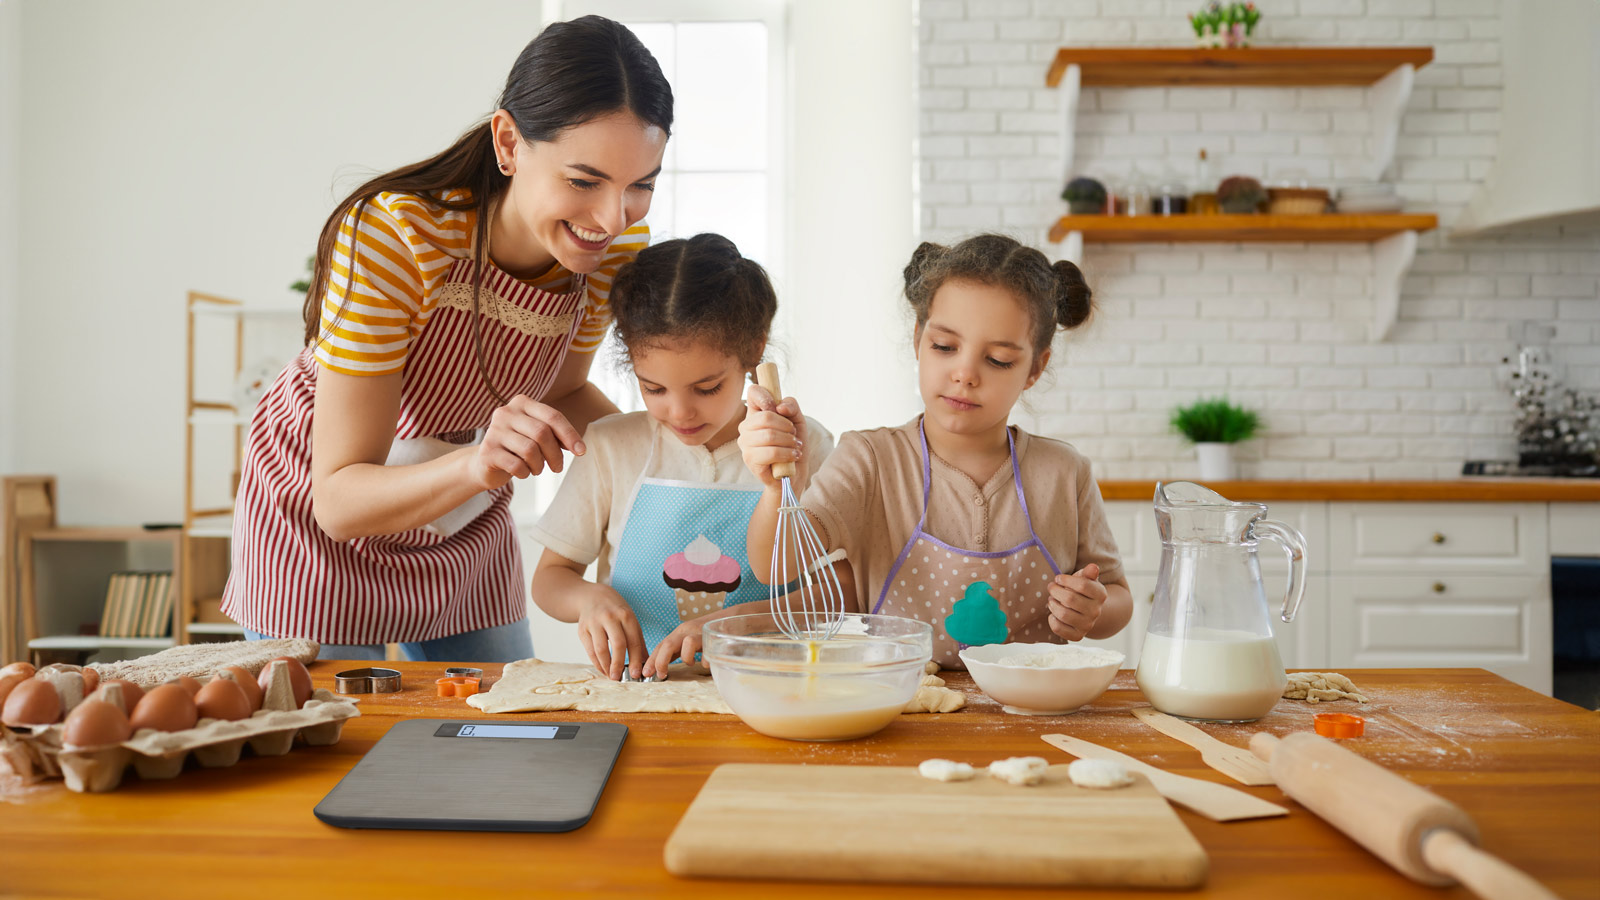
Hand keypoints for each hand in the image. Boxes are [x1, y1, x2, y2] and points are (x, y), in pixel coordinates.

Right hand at [469, 395, 585, 489]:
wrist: (487, 463)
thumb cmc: (519, 447)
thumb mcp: (538, 436)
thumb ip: (556, 435)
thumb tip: (578, 447)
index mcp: (522, 403)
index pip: (552, 416)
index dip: (570, 434)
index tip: (581, 452)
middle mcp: (505, 412)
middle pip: (542, 433)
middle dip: (555, 454)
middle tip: (558, 467)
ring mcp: (494, 431)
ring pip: (530, 450)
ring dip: (539, 465)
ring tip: (537, 469)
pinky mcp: (487, 451)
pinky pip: (516, 465)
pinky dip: (525, 473)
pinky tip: (522, 472)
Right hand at [576, 586, 645, 680]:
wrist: (592, 596)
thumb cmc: (615, 611)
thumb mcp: (629, 620)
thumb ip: (637, 641)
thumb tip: (646, 663)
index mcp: (626, 615)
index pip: (633, 640)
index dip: (636, 659)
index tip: (637, 674)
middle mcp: (610, 617)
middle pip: (618, 644)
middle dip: (620, 664)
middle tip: (621, 678)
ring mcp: (594, 623)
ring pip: (601, 649)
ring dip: (606, 666)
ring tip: (611, 676)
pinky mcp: (582, 629)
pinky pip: (589, 650)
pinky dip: (596, 663)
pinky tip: (603, 669)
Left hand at [642, 616, 713, 678]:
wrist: (735, 618)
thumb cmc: (711, 633)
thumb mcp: (691, 641)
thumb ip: (679, 651)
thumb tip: (663, 667)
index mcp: (680, 632)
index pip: (661, 644)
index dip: (652, 659)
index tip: (645, 673)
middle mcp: (689, 629)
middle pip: (668, 644)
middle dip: (661, 662)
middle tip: (661, 675)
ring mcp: (702, 632)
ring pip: (687, 644)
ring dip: (687, 658)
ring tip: (692, 663)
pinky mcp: (716, 636)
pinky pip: (708, 652)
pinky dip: (706, 661)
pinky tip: (708, 663)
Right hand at [737, 384, 807, 490]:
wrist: (793, 473)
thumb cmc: (792, 445)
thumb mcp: (798, 421)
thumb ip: (792, 406)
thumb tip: (780, 407)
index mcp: (755, 413)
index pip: (753, 392)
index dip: (768, 397)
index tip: (780, 410)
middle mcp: (746, 427)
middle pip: (765, 416)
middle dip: (787, 426)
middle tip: (793, 435)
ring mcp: (745, 444)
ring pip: (769, 435)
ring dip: (789, 441)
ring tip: (795, 447)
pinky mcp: (750, 460)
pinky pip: (771, 452)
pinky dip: (787, 453)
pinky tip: (793, 456)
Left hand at [1046, 563, 1105, 641]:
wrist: (1086, 612)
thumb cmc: (1081, 591)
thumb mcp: (1085, 579)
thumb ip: (1088, 573)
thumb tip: (1093, 567)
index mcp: (1100, 594)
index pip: (1082, 585)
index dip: (1066, 580)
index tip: (1058, 578)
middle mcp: (1096, 611)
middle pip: (1070, 599)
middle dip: (1055, 591)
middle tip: (1052, 588)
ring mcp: (1088, 625)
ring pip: (1063, 614)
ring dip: (1052, 604)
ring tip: (1052, 600)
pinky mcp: (1077, 636)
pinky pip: (1058, 628)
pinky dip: (1052, 619)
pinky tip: (1054, 614)